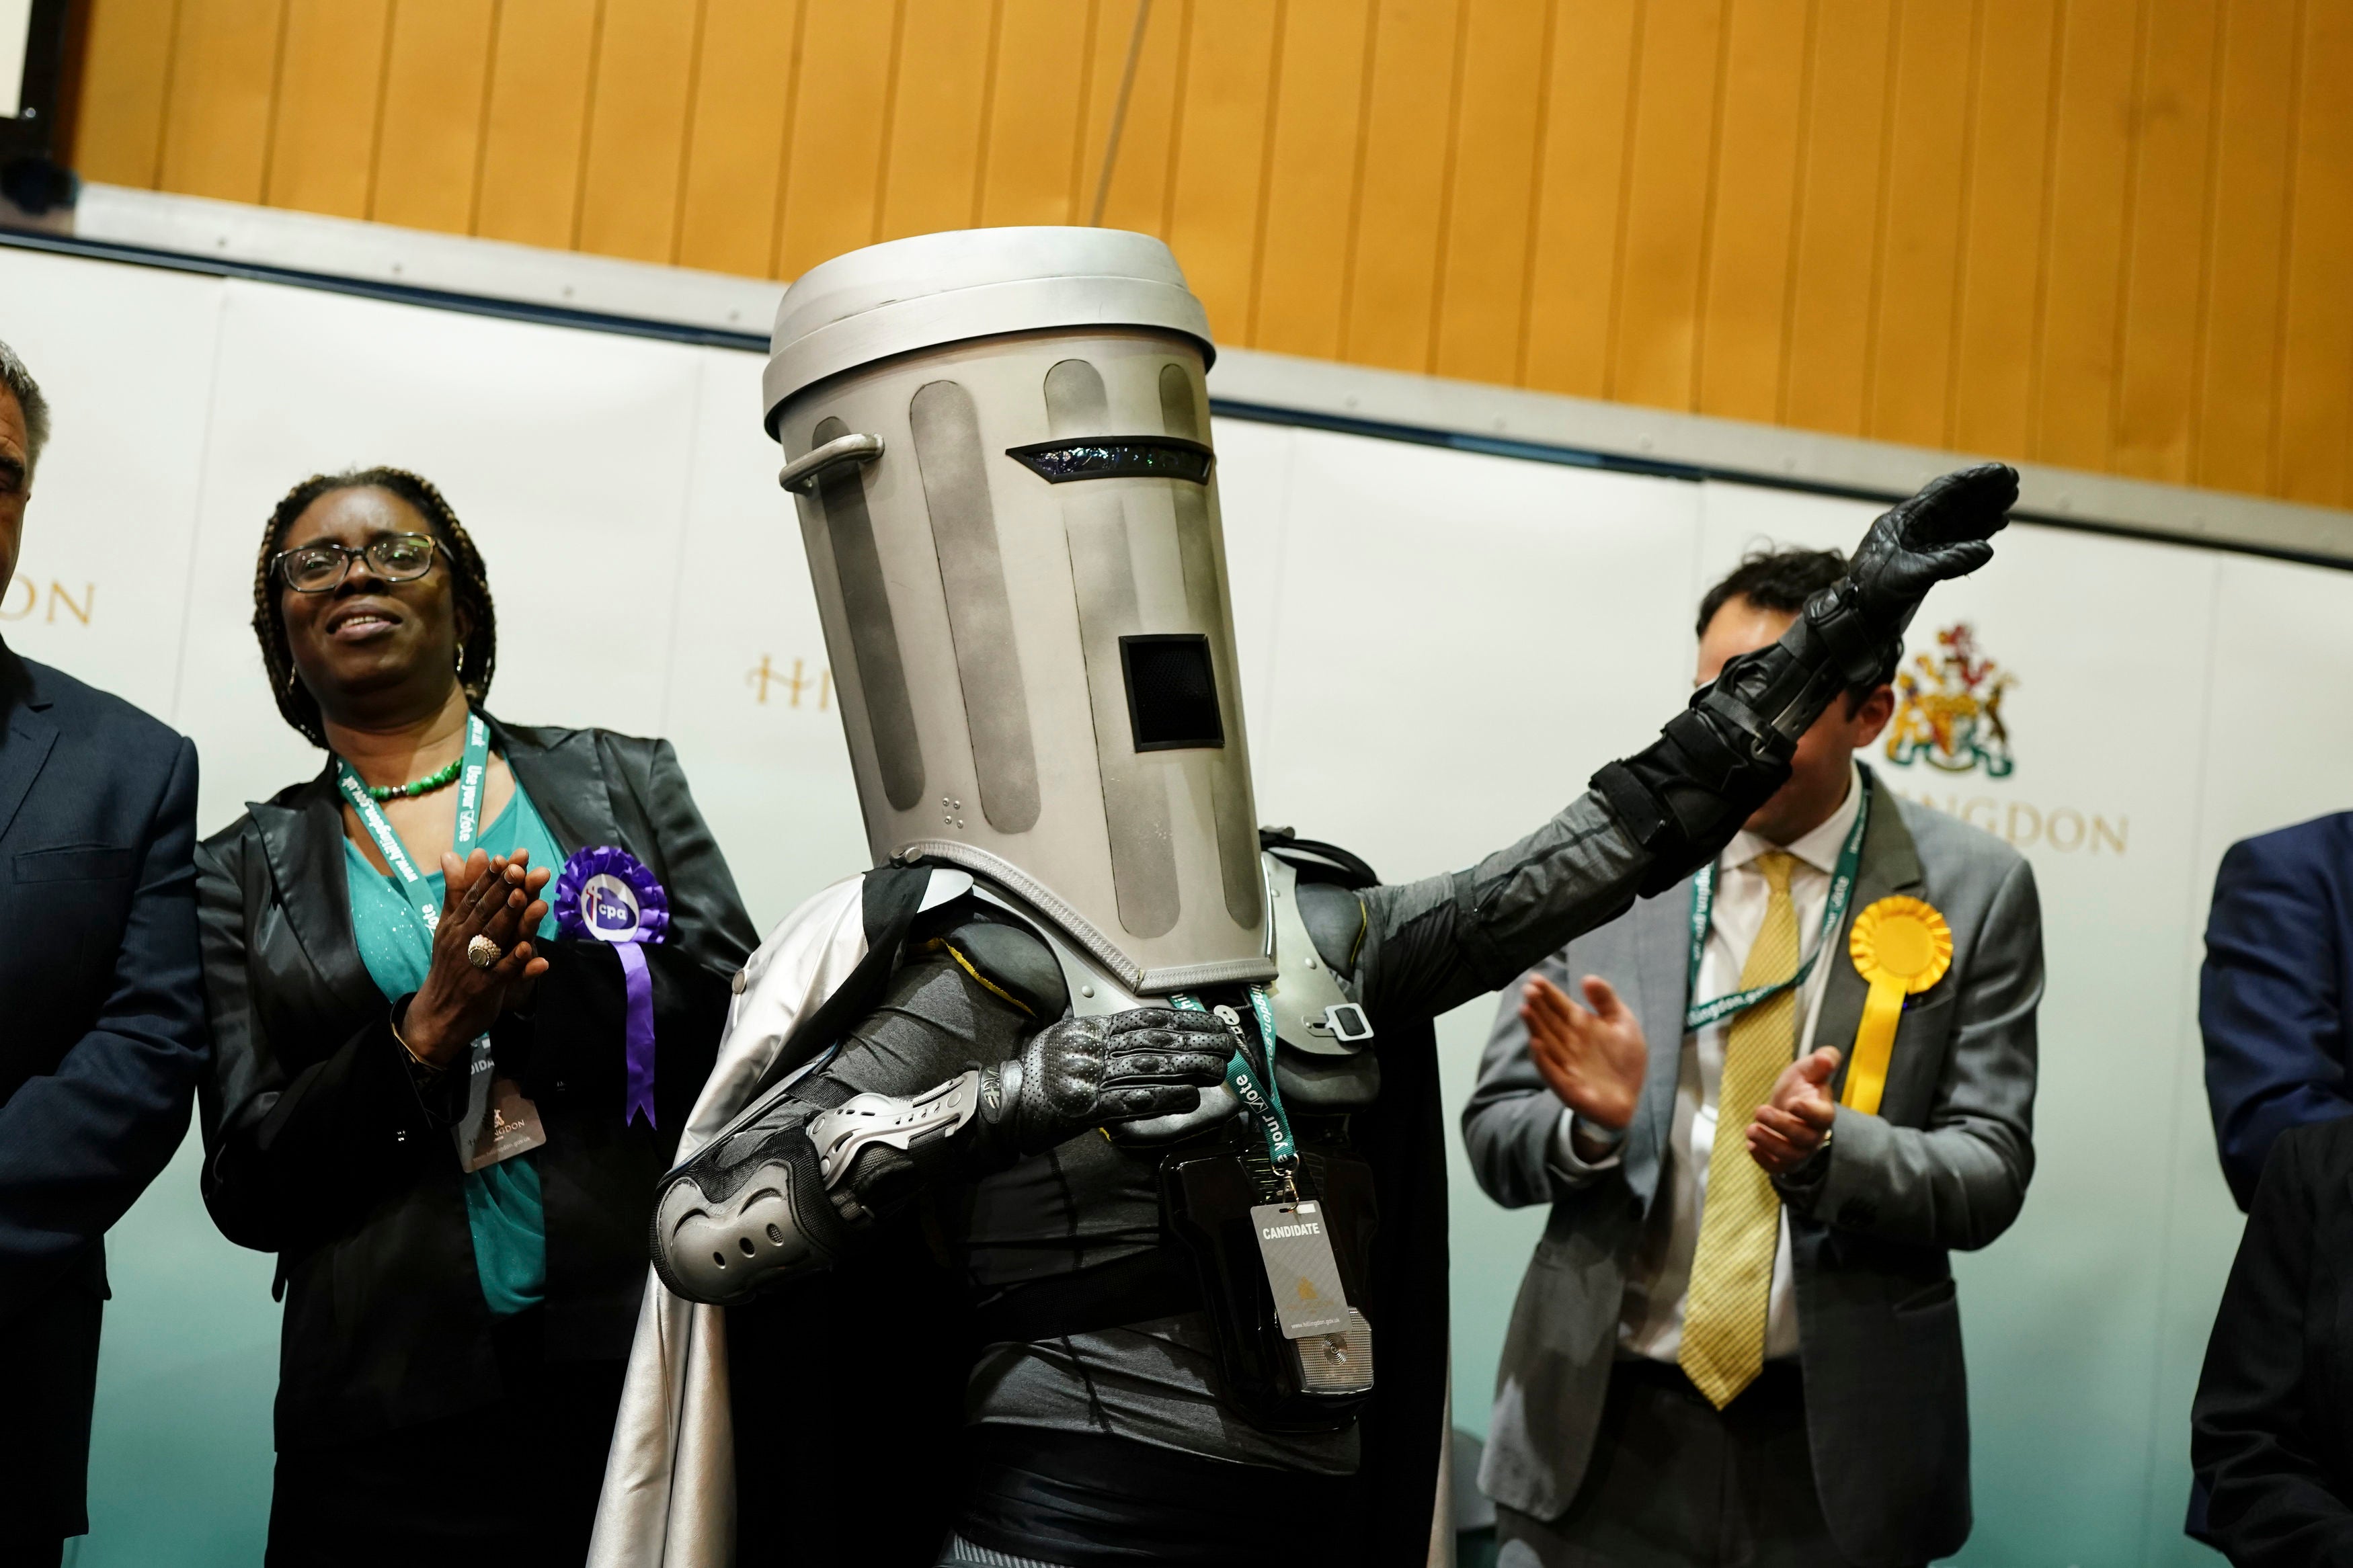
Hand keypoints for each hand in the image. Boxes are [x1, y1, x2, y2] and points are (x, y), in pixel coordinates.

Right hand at [401, 849, 552, 1067]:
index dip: (490, 876)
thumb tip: (451, 854)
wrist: (437, 1014)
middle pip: (485, 911)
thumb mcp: (448, 926)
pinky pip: (503, 972)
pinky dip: (516, 962)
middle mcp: (462, 940)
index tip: (506, 856)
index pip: (474, 895)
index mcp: (455, 925)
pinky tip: (530, 950)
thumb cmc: (449, 966)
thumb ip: (456, 892)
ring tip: (527, 898)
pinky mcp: (484, 988)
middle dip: (503, 888)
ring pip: (494, 937)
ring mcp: (473, 964)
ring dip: (512, 918)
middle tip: (520, 867)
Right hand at [981, 1008, 1233, 1154]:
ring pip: (1149, 1067)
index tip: (1213, 1023)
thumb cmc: (1035, 1077)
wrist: (1000, 1106)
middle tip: (1229, 1045)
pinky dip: (1165, 1098)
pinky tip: (1190, 1097)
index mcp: (1088, 1029)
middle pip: (1154, 1040)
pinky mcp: (1085, 1108)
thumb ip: (1098, 1036)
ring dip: (1189, 1067)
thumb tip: (1140, 1032)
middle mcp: (1089, 1047)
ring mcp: (1087, 1076)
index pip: (1145, 1019)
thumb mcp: (1064, 1041)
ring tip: (1219, 1068)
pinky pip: (1132, 1101)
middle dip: (1196, 1041)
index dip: (1184, 1020)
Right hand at [1520, 974, 1646, 1132]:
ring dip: (1534, 1027)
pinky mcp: (1567, 1086)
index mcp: (1579, 1026)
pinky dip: (1543, 1059)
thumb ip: (1606, 1000)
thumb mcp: (1623, 1023)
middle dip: (1538, 1005)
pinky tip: (1536, 1044)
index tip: (1535, 977)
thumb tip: (1587, 978)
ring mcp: (1565, 1064)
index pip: (1559, 1005)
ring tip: (1525, 1010)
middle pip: (1549, 1021)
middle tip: (1528, 989)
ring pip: (1546, 1042)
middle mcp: (1568, 1043)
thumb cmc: (1624, 1060)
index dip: (1547, 992)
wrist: (1630, 1097)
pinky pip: (1552, 1072)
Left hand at [1746, 1046, 1840, 1175]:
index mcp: (1823, 1112)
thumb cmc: (1802, 1087)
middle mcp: (1814, 1135)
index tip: (1792, 1102)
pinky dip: (1763, 1160)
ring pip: (1789, 1154)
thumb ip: (1821, 1061)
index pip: (1822, 1117)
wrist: (1789, 1106)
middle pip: (1803, 1138)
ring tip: (1751, 1129)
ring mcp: (1799, 1150)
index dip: (1808, 1112)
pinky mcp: (1783, 1159)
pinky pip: (1777, 1166)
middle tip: (1760, 1111)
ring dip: (1769, 1143)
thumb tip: (1827, 1056)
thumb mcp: (1809, 1070)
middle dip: (1781, 1126)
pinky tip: (1750, 1145)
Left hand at [1843, 463, 2018, 630]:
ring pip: (1957, 521)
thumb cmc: (1874, 593)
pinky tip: (1994, 525)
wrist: (1858, 619)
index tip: (1999, 472)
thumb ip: (1948, 562)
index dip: (1972, 481)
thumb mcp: (1911, 575)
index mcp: (1903, 521)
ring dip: (1983, 510)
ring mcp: (1919, 544)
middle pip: (1953, 503)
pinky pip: (1955, 540)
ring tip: (2009, 500)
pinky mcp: (1925, 561)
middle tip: (2012, 481)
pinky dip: (1976, 532)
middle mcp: (1912, 528)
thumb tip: (1986, 550)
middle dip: (1982, 492)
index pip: (1942, 493)